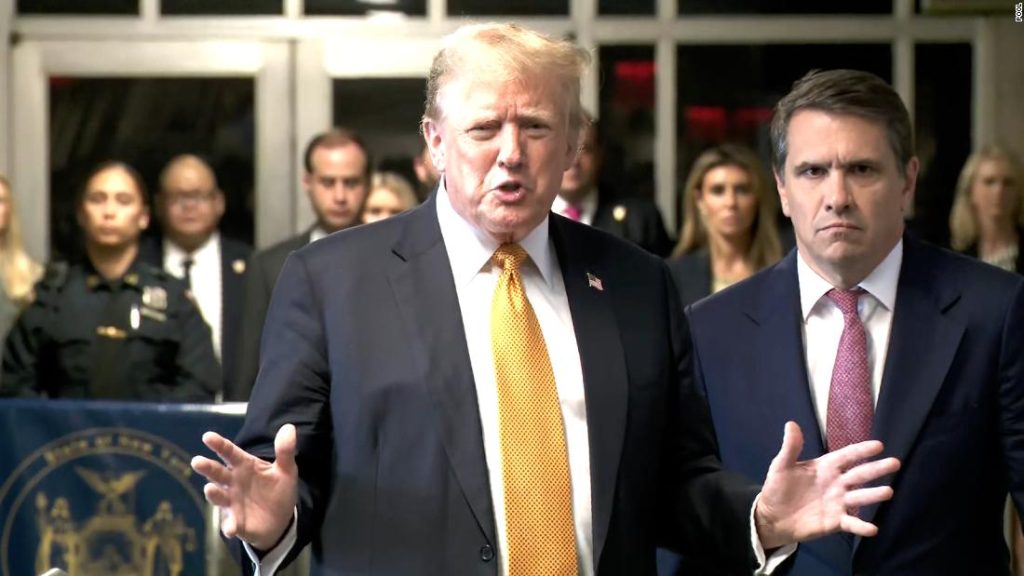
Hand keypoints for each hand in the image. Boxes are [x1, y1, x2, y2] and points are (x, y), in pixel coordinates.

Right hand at [191, 424, 298, 550]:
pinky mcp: (235, 521)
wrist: (281, 520)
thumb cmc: (278, 490)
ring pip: (219, 496)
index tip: (207, 436)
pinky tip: (230, 529)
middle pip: (217, 472)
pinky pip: (230, 523)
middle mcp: (233, 482)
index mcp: (244, 465)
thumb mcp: (286, 470)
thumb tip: (289, 427)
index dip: (219, 444)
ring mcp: (232, 502)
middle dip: (207, 467)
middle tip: (197, 461)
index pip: (229, 452)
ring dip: (213, 493)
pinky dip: (229, 526)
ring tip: (209, 488)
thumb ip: (285, 451)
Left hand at [754, 421, 899, 549]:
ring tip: (888, 491)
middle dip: (876, 469)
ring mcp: (838, 502)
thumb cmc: (779, 488)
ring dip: (873, 495)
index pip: (847, 456)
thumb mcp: (782, 466)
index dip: (861, 450)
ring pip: (860, 497)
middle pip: (860, 474)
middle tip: (895, 463)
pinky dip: (862, 526)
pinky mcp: (836, 522)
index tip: (879, 445)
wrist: (773, 516)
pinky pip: (852, 523)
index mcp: (826, 467)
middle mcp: (837, 483)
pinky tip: (873, 528)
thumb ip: (790, 447)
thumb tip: (791, 424)